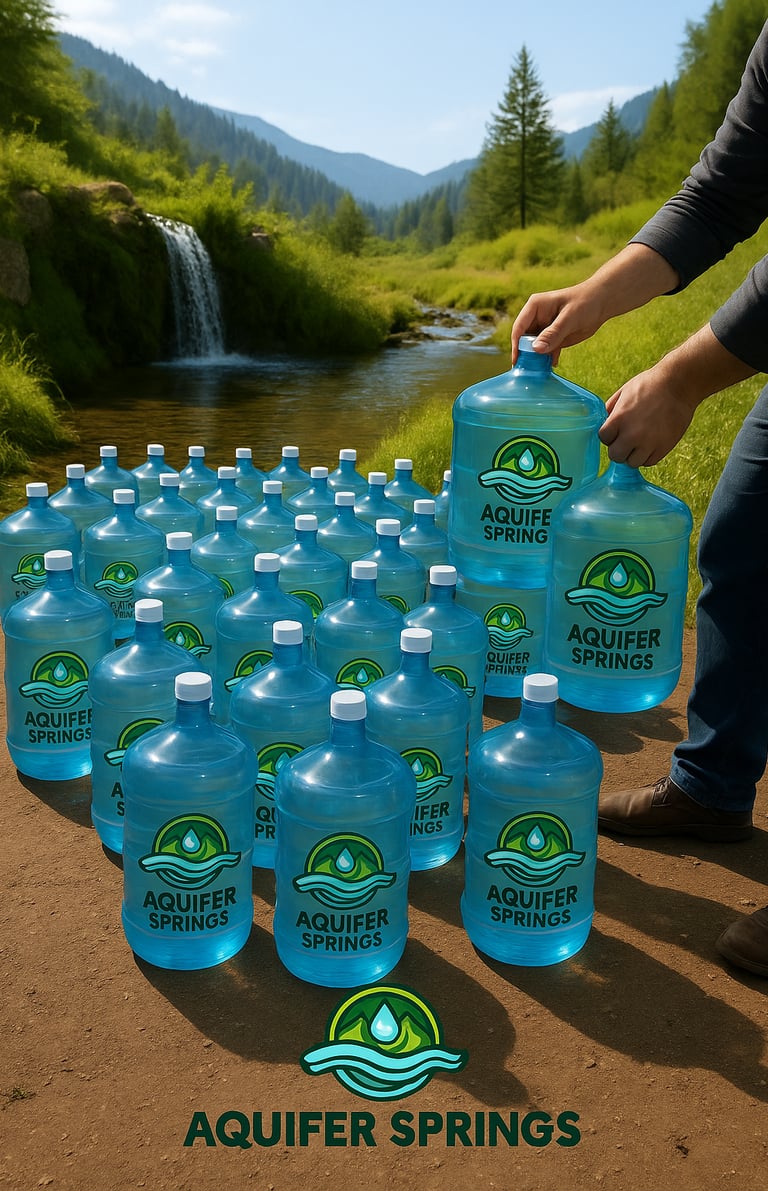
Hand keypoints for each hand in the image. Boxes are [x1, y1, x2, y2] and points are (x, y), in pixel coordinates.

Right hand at [511, 283, 604, 365]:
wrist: (602, 303)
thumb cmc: (585, 302)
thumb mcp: (569, 318)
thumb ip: (553, 333)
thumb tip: (536, 349)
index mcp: (534, 307)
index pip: (519, 328)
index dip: (516, 345)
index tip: (517, 361)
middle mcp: (536, 319)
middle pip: (524, 340)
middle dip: (526, 355)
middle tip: (529, 371)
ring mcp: (544, 329)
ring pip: (534, 348)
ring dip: (536, 359)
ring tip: (540, 371)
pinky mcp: (554, 338)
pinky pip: (546, 352)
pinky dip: (547, 360)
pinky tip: (553, 365)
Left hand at [599, 324, 754, 466]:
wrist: (679, 385)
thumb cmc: (650, 385)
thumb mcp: (624, 392)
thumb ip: (611, 410)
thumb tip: (604, 424)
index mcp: (619, 419)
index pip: (603, 439)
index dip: (608, 435)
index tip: (616, 430)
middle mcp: (632, 435)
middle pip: (615, 456)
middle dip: (619, 448)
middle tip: (626, 440)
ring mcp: (648, 443)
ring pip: (632, 463)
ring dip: (633, 454)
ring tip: (640, 442)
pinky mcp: (663, 448)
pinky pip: (649, 462)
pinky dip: (648, 455)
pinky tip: (651, 443)